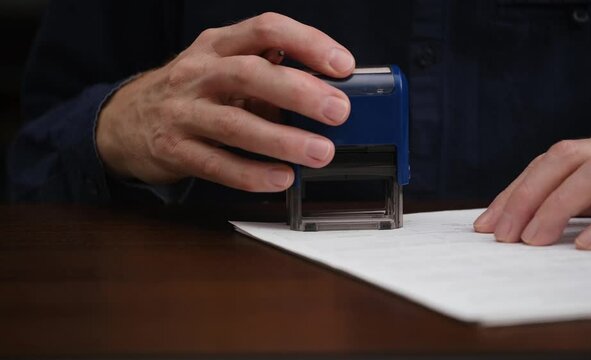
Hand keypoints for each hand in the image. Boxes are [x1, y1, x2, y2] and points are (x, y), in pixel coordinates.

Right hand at [97, 12, 353, 191]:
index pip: (266, 29)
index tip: (342, 65)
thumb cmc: (189, 93)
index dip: (307, 43)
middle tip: (338, 112)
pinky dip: (251, 173)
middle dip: (300, 92)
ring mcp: (182, 112)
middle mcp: (198, 73)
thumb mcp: (221, 68)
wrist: (123, 121)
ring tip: (320, 153)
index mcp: (218, 46)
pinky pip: (216, 164)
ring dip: (282, 140)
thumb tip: (325, 94)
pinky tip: (281, 178)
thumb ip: (266, 75)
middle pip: (251, 75)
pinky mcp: (173, 149)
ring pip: (235, 124)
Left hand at [474, 123, 590, 249]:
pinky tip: (585, 243)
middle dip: (525, 196)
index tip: (487, 223)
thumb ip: (585, 198)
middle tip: (503, 235)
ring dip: (555, 207)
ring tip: (533, 239)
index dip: (515, 191)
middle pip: (563, 158)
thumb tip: (532, 223)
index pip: (550, 161)